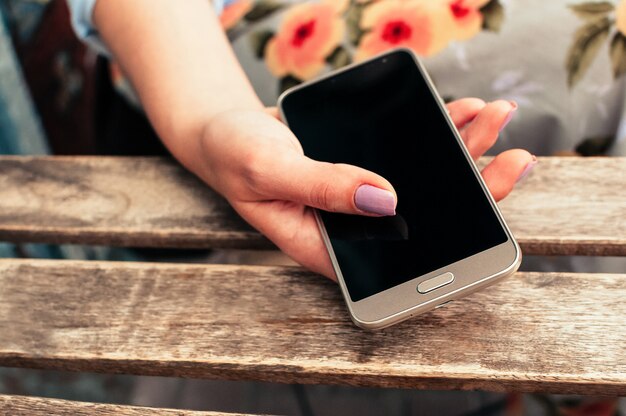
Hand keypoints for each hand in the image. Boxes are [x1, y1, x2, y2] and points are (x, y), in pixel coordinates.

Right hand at [198, 99, 533, 279]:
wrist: (225, 130)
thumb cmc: (235, 156)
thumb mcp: (271, 170)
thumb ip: (323, 186)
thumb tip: (385, 198)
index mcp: (330, 246)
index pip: (400, 254)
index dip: (450, 242)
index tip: (489, 217)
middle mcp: (354, 226)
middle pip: (426, 215)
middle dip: (473, 187)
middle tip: (514, 158)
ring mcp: (362, 194)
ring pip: (424, 179)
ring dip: (463, 149)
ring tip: (496, 118)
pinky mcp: (364, 165)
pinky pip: (408, 151)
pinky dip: (436, 130)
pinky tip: (461, 112)